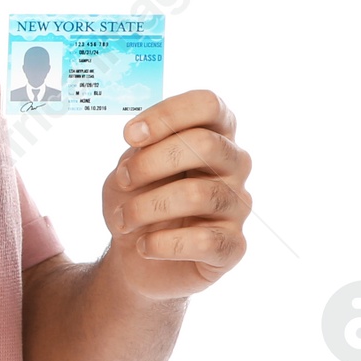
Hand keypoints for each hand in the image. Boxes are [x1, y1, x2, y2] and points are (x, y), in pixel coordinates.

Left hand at [102, 89, 251, 298]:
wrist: (135, 256)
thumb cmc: (137, 201)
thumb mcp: (129, 167)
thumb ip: (143, 149)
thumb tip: (145, 142)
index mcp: (212, 135)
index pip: (209, 105)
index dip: (168, 115)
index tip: (130, 136)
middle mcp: (233, 167)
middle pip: (206, 144)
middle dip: (151, 162)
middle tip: (123, 179)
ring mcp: (237, 206)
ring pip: (199, 194)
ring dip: (146, 207)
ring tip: (123, 220)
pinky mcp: (233, 247)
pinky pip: (203, 240)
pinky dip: (161, 243)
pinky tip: (144, 245)